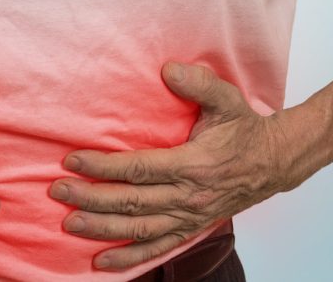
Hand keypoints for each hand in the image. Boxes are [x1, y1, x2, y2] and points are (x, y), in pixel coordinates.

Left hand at [49, 61, 296, 270]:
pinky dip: (130, 258)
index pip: (139, 168)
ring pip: (139, 229)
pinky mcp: (191, 228)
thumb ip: (199, 83)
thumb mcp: (227, 99)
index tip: (72, 160)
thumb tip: (168, 70)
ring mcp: (190, 216)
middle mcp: (189, 196)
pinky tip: (102, 262)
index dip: (103, 166)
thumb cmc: (245, 130)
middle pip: (132, 202)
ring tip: (70, 224)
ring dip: (102, 228)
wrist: (274, 162)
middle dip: (91, 198)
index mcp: (194, 164)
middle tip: (58, 191)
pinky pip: (157, 248)